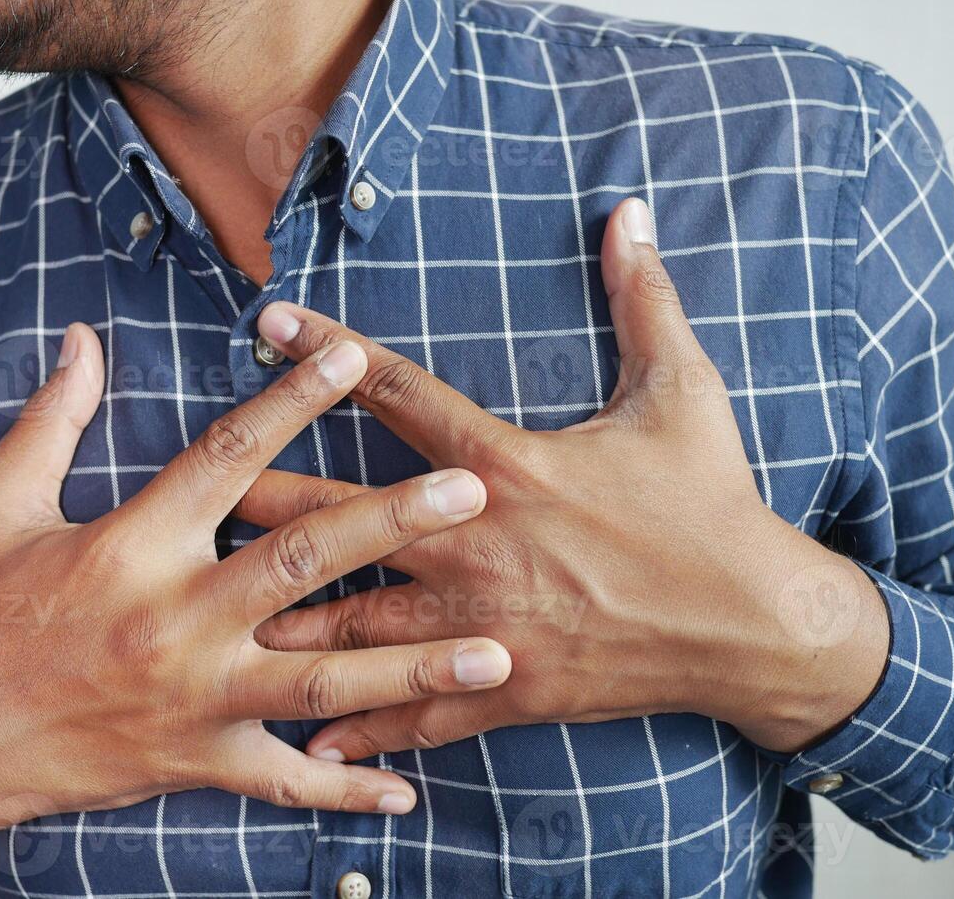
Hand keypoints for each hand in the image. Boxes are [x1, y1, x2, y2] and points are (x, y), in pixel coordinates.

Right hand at [0, 325, 509, 896]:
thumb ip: (50, 420)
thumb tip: (82, 340)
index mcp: (136, 542)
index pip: (229, 456)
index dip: (294, 402)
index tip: (355, 358)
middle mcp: (177, 617)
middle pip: (303, 563)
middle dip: (393, 524)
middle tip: (474, 494)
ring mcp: (196, 696)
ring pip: (322, 680)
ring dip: (413, 667)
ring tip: (496, 657)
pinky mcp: (200, 760)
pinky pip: (285, 781)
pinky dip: (346, 785)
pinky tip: (410, 787)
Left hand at [236, 198, 889, 765]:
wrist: (755, 624)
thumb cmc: (713, 503)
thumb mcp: (683, 391)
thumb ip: (645, 299)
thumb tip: (634, 211)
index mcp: (510, 465)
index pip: (399, 395)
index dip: (328, 352)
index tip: (267, 321)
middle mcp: (479, 544)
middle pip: (345, 519)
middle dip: (266, 504)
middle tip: (197, 495)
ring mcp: (486, 623)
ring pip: (360, 624)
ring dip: (285, 618)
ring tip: (215, 613)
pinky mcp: (510, 687)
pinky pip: (422, 709)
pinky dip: (367, 727)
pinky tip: (309, 742)